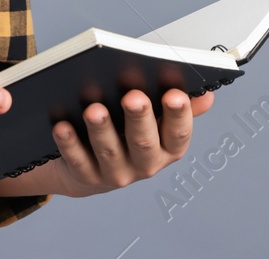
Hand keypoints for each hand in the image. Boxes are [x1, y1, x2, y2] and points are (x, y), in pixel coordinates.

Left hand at [41, 88, 213, 197]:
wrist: (88, 168)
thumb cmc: (126, 132)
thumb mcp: (157, 120)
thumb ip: (179, 105)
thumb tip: (206, 94)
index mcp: (167, 147)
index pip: (179, 134)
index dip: (179, 115)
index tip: (174, 93)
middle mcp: (145, 164)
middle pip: (144, 144)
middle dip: (140, 119)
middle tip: (133, 96)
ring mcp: (115, 173)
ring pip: (110, 152)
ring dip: (102, 130)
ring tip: (94, 109)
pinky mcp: (86, 176)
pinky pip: (77, 160)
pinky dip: (70, 143)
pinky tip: (62, 126)